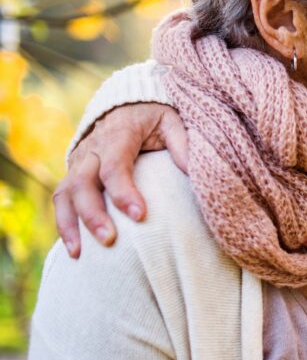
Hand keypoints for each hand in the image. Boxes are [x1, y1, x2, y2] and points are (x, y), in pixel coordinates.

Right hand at [53, 103, 188, 257]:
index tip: (140, 215)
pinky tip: (75, 251)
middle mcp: (91, 149)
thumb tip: (191, 170)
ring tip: (80, 254)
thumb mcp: (171, 120)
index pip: (115, 166)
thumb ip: (182, 142)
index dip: (124, 191)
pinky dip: (65, 225)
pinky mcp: (72, 174)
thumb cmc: (152, 117)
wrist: (123, 105)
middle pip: (83, 183)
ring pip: (66, 194)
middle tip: (109, 240)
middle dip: (93, 214)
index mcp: (117, 135)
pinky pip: (62, 201)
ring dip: (71, 225)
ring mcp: (78, 163)